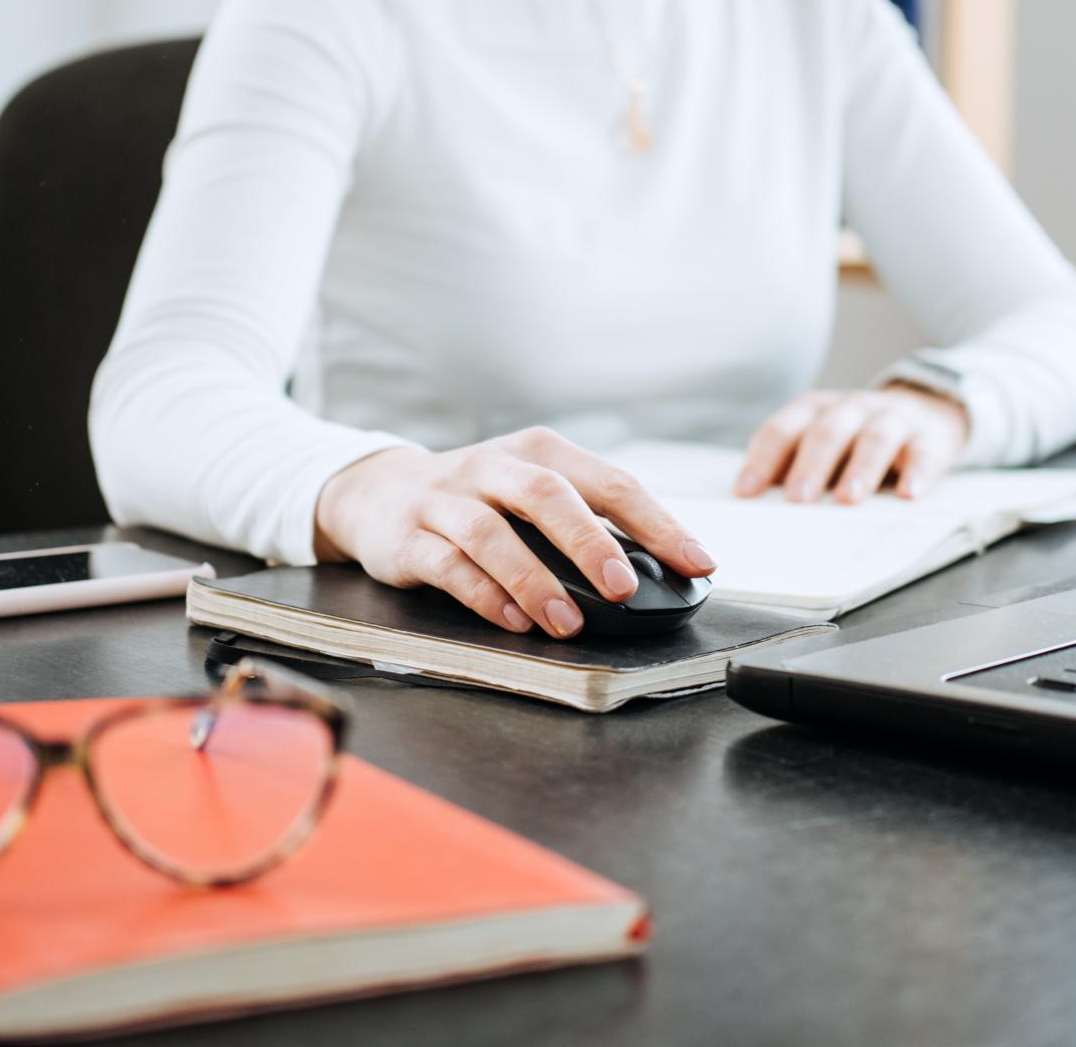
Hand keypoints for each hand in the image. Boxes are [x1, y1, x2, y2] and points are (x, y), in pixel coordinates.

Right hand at [314, 427, 715, 639]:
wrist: (379, 493)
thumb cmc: (480, 499)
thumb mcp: (532, 492)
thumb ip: (585, 519)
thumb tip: (658, 567)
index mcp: (538, 452)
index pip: (608, 481)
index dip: (657, 523)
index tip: (696, 561)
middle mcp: (492, 467)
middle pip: (546, 495)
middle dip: (590, 542)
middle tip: (623, 588)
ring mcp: (447, 500)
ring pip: (491, 534)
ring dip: (533, 580)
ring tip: (566, 622)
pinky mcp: (408, 537)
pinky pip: (447, 565)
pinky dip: (482, 594)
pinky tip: (512, 621)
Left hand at [734, 386, 969, 503]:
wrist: (927, 410)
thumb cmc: (858, 439)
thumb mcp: (822, 445)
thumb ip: (791, 467)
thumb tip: (755, 505)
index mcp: (815, 411)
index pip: (783, 430)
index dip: (763, 460)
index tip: (746, 493)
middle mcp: (851, 409)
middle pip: (827, 431)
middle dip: (810, 465)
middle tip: (798, 499)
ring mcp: (891, 420)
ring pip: (875, 438)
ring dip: (861, 468)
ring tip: (849, 499)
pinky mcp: (929, 438)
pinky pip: (923, 453)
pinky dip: (917, 472)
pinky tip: (909, 493)